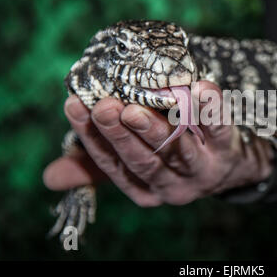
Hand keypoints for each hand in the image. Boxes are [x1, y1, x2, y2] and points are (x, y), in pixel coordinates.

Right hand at [43, 81, 272, 206]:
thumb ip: (99, 166)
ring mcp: (201, 170)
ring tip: (136, 107)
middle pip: (143, 161)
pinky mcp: (226, 149)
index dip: (91, 137)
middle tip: (104, 107)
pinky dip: (210, 109)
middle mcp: (171, 185)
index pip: (111, 164)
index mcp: (144, 189)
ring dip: (155, 129)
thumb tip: (49, 178)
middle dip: (121, 135)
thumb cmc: (172, 159)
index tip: (74, 105)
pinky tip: (201, 87)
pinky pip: (218, 129)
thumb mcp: (135, 166)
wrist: (227, 167)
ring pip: (176, 150)